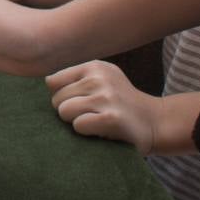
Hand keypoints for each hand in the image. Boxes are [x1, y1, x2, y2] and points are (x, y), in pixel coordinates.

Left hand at [48, 61, 163, 153]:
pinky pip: (78, 125)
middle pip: (56, 99)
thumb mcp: (102, 81)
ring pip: (64, 111)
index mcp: (95, 67)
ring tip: (94, 123)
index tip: (78, 104)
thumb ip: (75, 80)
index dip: (60, 97)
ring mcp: (106, 97)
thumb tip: (43, 84)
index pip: (52, 81)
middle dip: (68, 112)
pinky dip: (86, 132)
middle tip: (91, 116)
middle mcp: (100, 78)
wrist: (156, 122)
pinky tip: (101, 131)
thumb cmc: (120, 105)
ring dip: (75, 123)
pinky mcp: (111, 118)